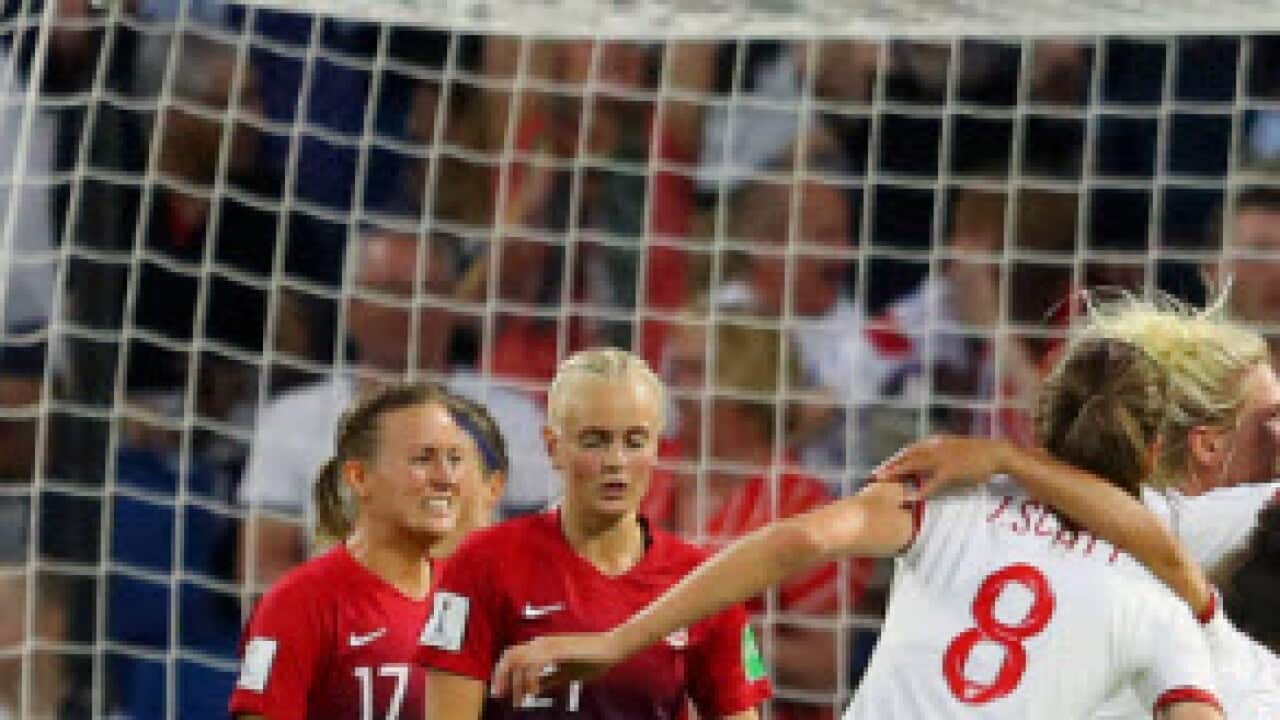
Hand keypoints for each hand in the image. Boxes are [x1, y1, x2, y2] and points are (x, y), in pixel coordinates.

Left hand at [491, 633, 619, 706]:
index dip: (502, 672)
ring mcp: (550, 644)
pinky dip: (532, 679)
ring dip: (517, 682)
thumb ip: (549, 681)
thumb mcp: (565, 674)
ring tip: (519, 700)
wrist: (611, 648)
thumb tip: (533, 691)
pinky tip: (534, 692)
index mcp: (542, 646)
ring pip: (521, 661)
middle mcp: (542, 642)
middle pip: (511, 655)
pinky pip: (537, 664)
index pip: (513, 655)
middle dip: (502, 676)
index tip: (500, 691)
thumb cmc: (592, 659)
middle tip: (499, 695)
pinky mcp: (559, 649)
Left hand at [870, 435, 1014, 499]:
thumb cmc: (976, 453)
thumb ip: (939, 454)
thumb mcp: (954, 449)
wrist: (996, 452)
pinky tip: (912, 497)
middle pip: (907, 456)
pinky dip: (921, 490)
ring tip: (884, 482)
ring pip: (914, 466)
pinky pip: (932, 483)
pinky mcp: (951, 472)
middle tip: (875, 474)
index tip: (882, 467)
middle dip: (890, 465)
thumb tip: (927, 463)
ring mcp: (942, 459)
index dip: (895, 458)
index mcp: (935, 443)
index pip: (910, 450)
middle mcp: (935, 448)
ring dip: (898, 473)